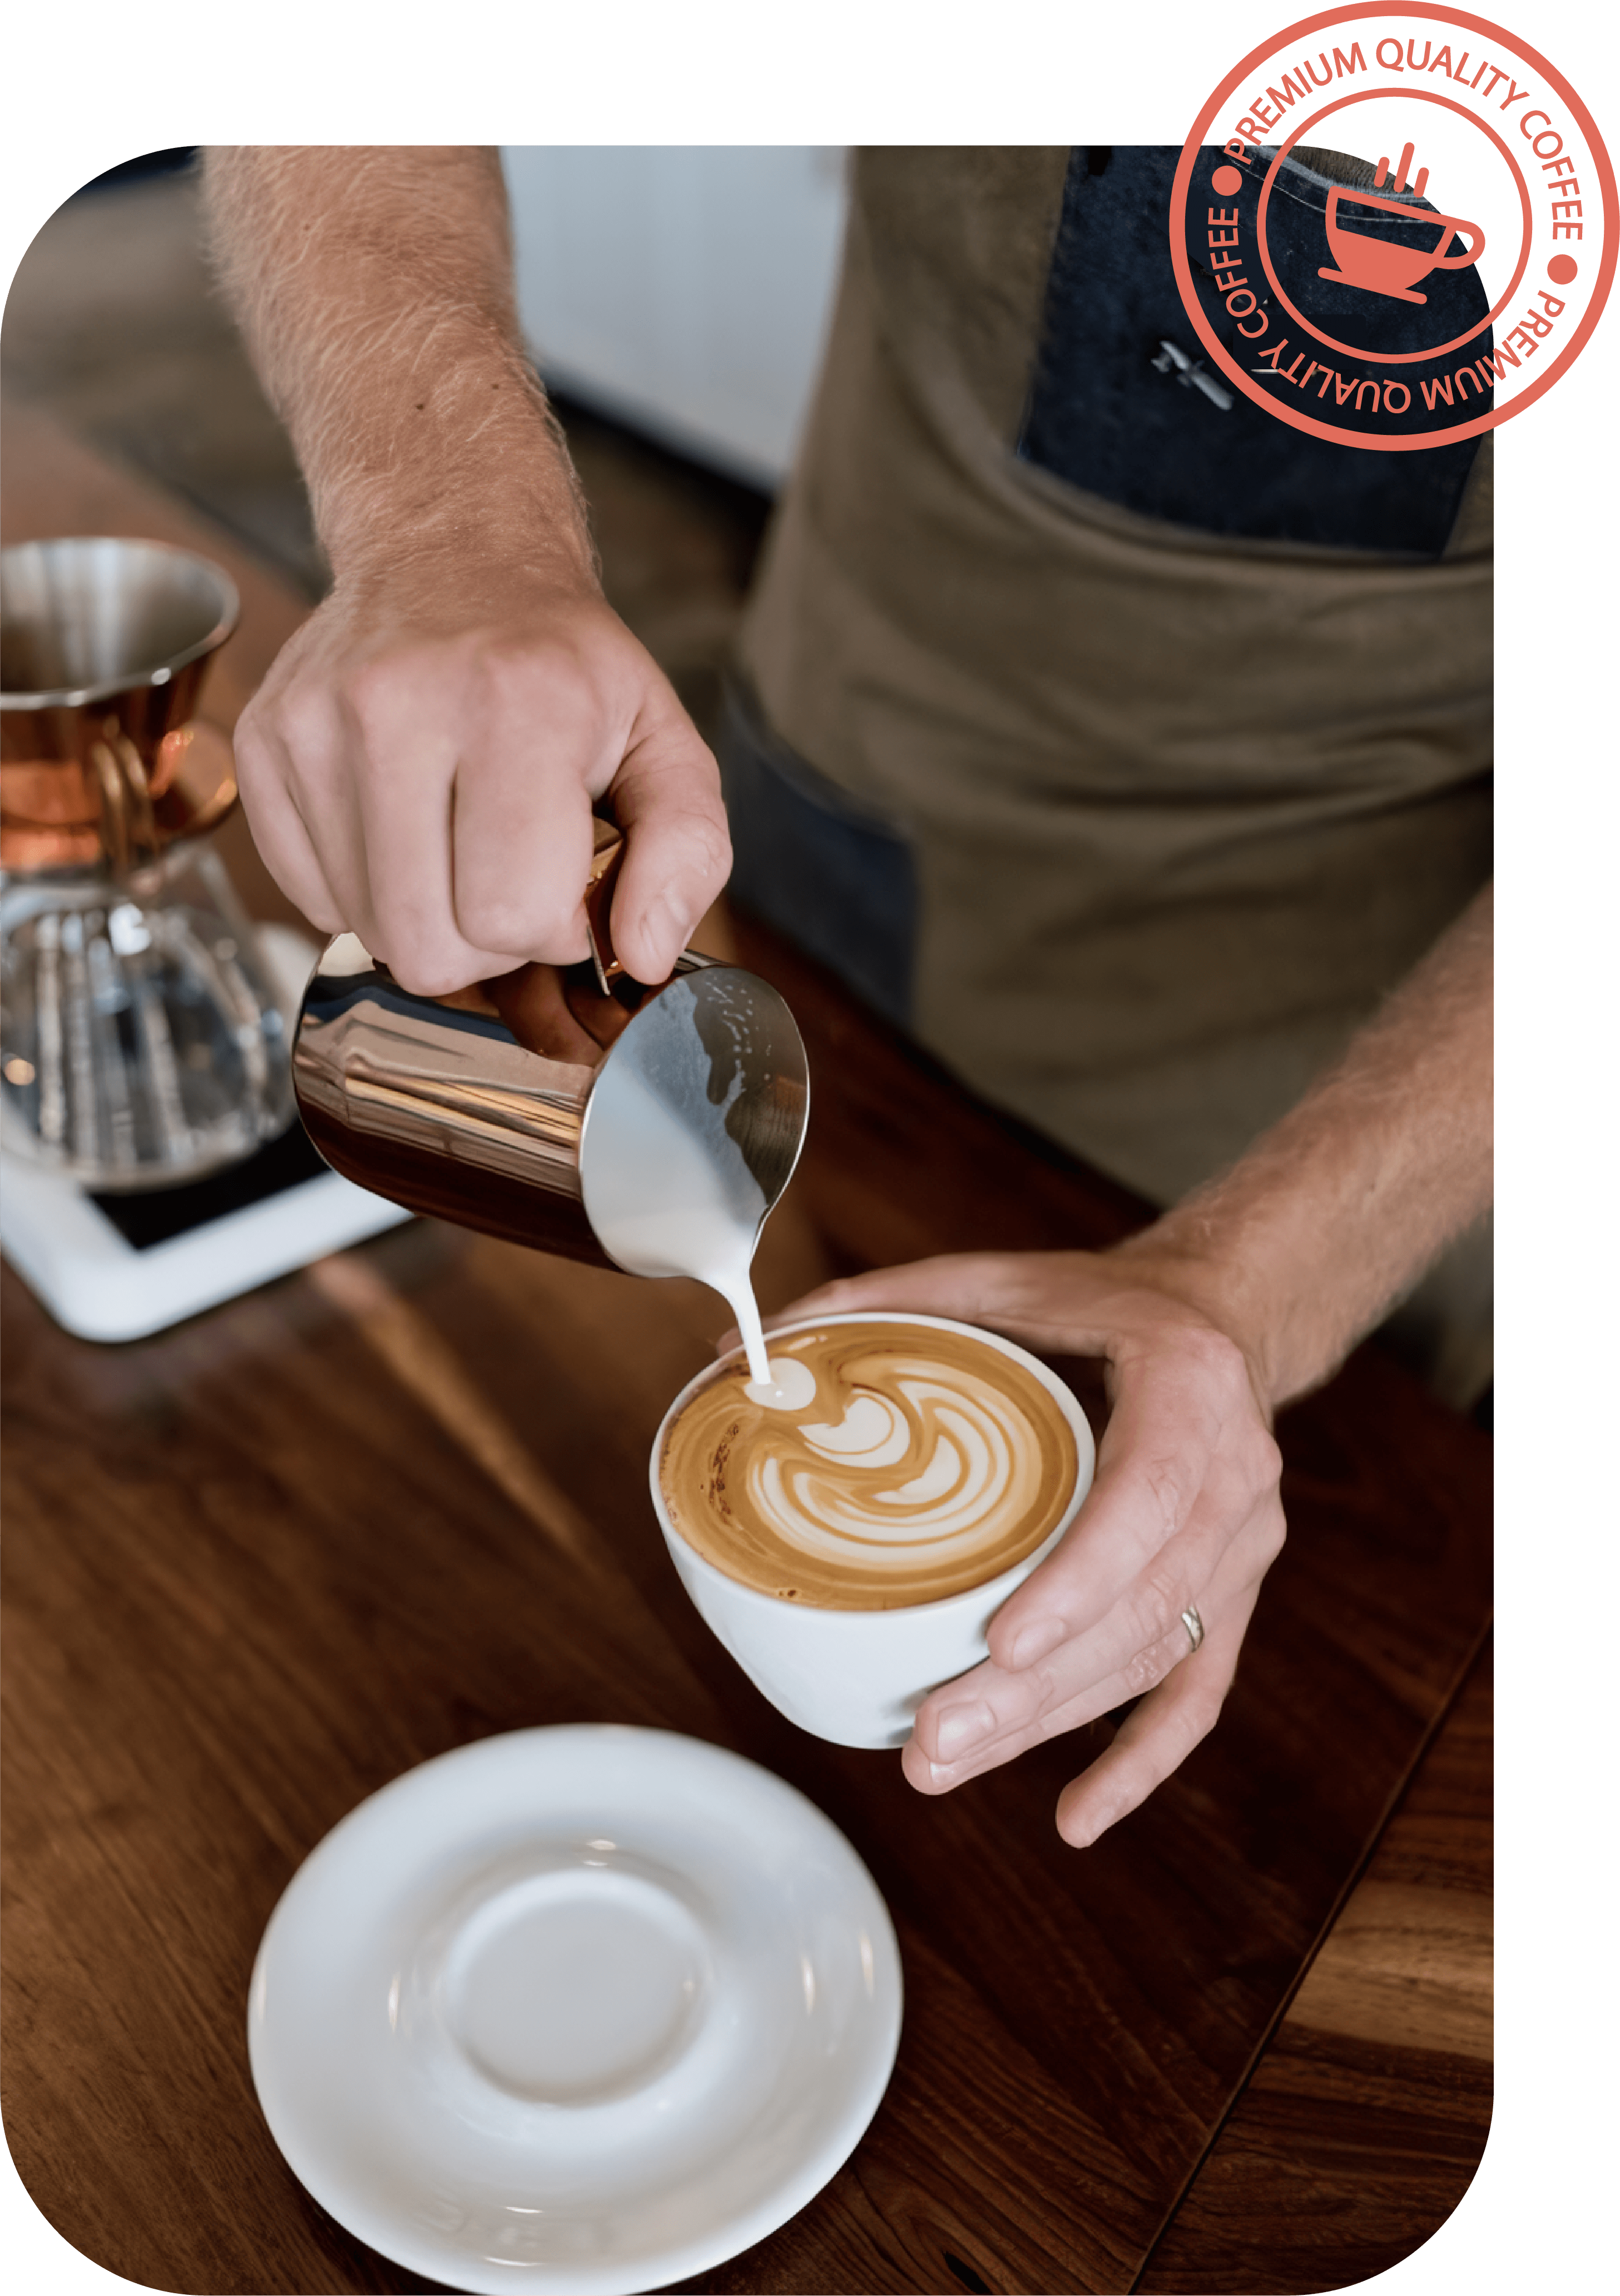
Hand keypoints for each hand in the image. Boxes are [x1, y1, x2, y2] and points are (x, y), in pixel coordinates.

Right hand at [233, 563, 730, 994]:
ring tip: (459, 840)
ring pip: (370, 932)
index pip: (513, 914)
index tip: (567, 872)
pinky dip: (365, 889)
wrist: (453, 553)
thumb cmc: (563, 665)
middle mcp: (398, 704)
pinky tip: (403, 825)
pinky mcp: (266, 742)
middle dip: (489, 939)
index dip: (555, 925)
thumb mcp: (664, 741)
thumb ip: (687, 852)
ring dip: (428, 916)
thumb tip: (642, 957)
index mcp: (517, 702)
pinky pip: (310, 900)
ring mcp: (316, 722)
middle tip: (513, 869)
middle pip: (432, 946)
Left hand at [769, 1251, 1284, 1845]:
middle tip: (933, 1738)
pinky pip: (1198, 1692)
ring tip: (947, 1763)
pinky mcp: (1237, 1595)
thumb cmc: (1103, 1304)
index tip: (1003, 1641)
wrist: (1225, 1319)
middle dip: (1037, 1686)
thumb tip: (742, 1349)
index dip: (1082, 1576)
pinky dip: (1140, 1760)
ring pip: (1157, 1656)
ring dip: (1055, 1725)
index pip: (1147, 1497)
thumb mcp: (1002, 1279)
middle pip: (1145, 1604)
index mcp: (1189, 1387)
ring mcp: (1244, 1546)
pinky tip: (1074, 1816)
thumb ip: (883, 1302)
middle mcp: (1236, 1476)